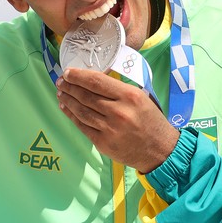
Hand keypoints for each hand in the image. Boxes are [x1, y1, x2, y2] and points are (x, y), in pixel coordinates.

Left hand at [56, 68, 179, 173]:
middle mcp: (118, 112)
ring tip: (61, 93)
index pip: (97, 82)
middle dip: (69, 87)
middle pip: (86, 96)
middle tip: (61, 81)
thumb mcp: (141, 98)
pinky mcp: (103, 143)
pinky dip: (71, 116)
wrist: (160, 150)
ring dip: (67, 100)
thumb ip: (118, 90)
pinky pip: (82, 126)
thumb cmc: (151, 121)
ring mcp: (109, 129)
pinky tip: (66, 108)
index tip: (68, 72)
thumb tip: (91, 81)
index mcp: (129, 96)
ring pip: (81, 111)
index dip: (79, 76)